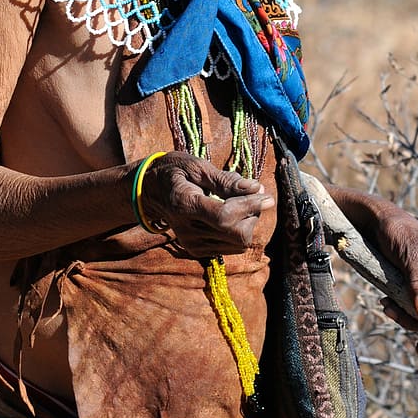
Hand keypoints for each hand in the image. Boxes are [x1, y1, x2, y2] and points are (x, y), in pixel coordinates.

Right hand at [138, 152, 273, 258]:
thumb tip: (256, 188)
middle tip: (250, 194)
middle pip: (237, 234)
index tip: (267, 195)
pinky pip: (232, 247)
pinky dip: (239, 230)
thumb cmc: (174, 172)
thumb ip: (226, 180)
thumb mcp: (197, 166)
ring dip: (248, 222)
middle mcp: (187, 231)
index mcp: (184, 205)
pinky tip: (231, 214)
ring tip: (238, 202)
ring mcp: (192, 244)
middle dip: (252, 214)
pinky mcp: (198, 250)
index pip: (225, 217)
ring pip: (239, 243)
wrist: (150, 192)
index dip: (251, 207)